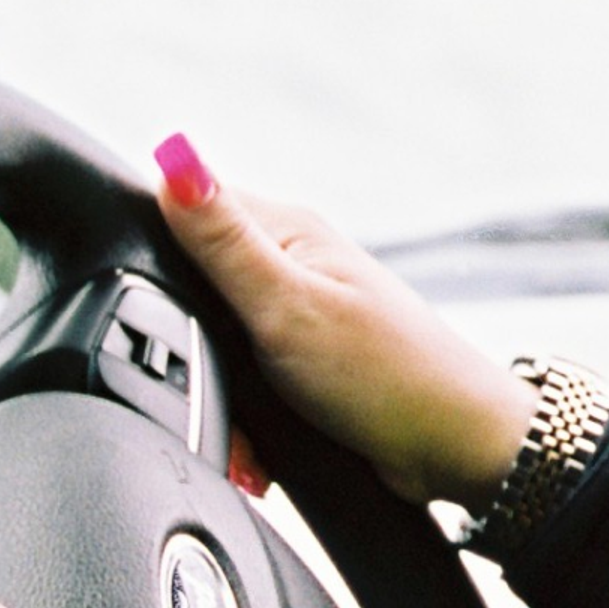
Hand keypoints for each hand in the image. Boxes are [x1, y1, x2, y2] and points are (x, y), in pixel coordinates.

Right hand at [152, 133, 533, 507]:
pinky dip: (243, 424)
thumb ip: (222, 241)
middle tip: (221, 388)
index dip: (158, 258)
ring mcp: (295, 315)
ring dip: (217, 398)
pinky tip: (260, 448)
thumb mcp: (287, 304)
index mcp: (286, 229)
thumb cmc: (387, 373)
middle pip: (188, 290)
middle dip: (187, 348)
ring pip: (208, 349)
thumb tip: (174, 156)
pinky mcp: (298, 365)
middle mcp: (289, 265)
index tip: (164, 312)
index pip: (184, 209)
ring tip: (248, 430)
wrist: (450, 450)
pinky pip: (240, 389)